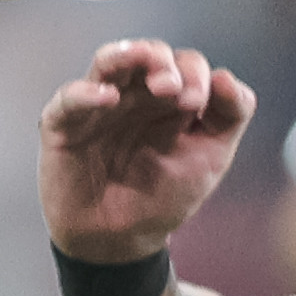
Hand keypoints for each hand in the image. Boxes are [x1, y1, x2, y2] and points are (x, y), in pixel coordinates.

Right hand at [40, 38, 255, 259]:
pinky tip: (107, 97)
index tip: (199, 103)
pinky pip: (69, 98)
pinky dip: (86, 93)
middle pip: (149, 55)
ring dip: (129, 55)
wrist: (120, 240)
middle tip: (174, 89)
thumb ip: (231, 115)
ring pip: (109, 61)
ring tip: (144, 61)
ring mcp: (99, 106)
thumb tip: (225, 76)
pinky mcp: (64, 125)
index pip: (186, 64)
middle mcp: (135, 94)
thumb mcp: (211, 157)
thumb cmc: (163, 196)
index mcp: (170, 99)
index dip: (196, 74)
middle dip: (165, 64)